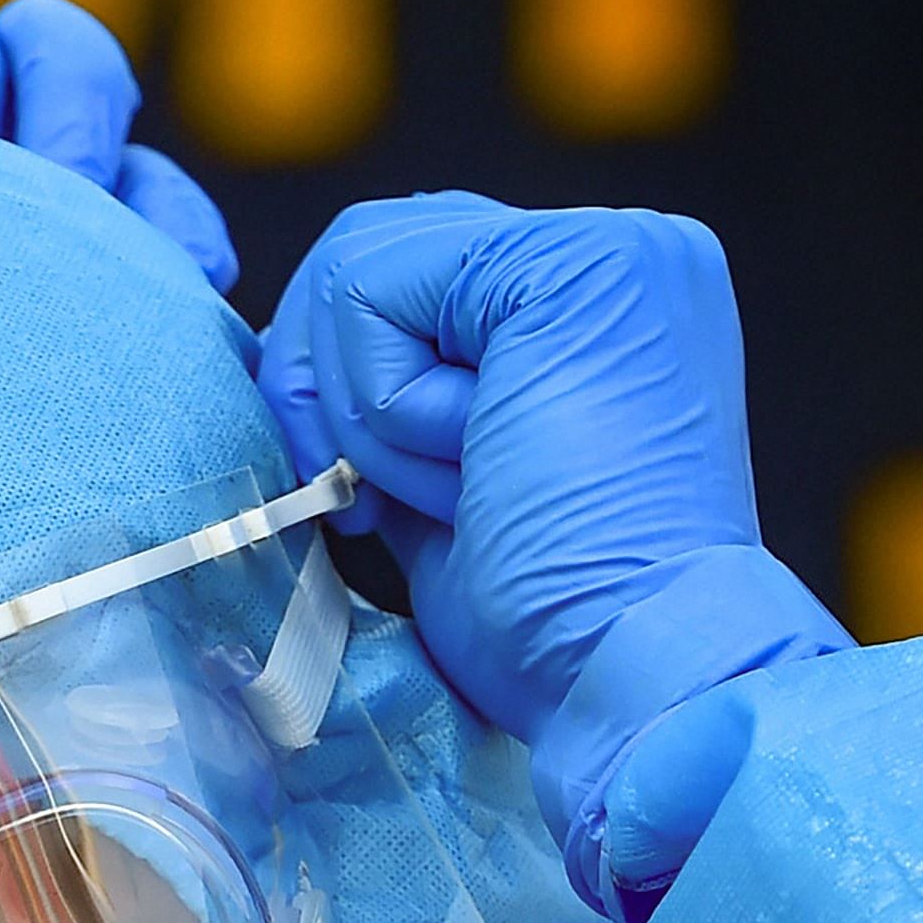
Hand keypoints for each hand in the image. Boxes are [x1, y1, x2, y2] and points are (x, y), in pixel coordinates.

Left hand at [259, 196, 850, 916]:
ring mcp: (609, 246)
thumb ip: (404, 400)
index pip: (405, 274)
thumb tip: (294, 368)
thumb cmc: (549, 627)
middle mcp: (623, 253)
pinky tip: (469, 466)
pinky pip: (370, 289)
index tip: (379, 503)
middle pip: (370, 250)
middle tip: (372, 503)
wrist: (627, 675)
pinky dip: (380, 403)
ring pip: (358, 265)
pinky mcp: (576, 261)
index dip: (345, 387)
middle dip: (328, 390)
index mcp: (603, 305)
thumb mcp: (452, 485)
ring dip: (361, 408)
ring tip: (449, 488)